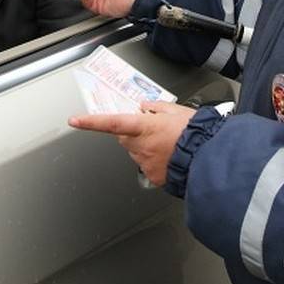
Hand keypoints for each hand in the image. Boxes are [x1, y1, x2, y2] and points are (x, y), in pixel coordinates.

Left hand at [68, 101, 195, 185]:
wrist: (208, 158)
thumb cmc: (196, 133)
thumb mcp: (177, 110)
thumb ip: (157, 107)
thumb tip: (145, 106)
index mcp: (144, 126)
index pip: (111, 122)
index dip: (91, 122)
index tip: (75, 121)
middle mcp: (141, 145)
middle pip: (125, 137)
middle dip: (133, 132)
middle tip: (154, 128)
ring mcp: (145, 163)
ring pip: (137, 152)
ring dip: (146, 146)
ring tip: (168, 143)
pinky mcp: (153, 176)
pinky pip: (148, 165)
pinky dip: (155, 160)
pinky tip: (171, 156)